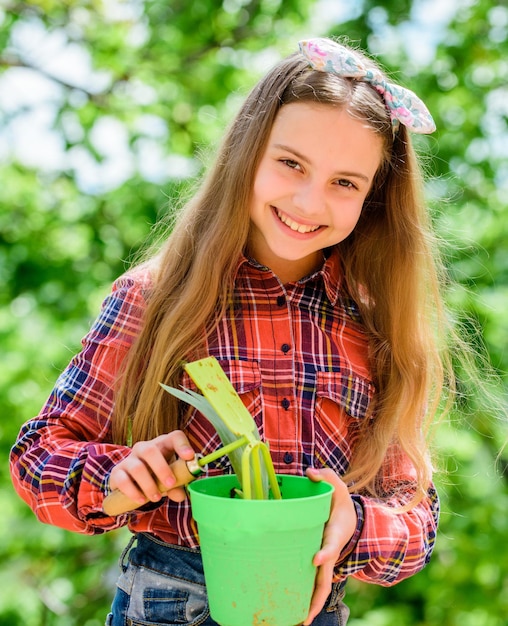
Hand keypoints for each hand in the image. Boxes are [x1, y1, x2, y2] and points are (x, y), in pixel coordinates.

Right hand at [108, 430, 195, 505]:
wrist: (131, 481)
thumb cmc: (156, 476)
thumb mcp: (169, 479)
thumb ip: (177, 486)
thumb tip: (180, 495)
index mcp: (163, 445)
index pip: (174, 437)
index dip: (182, 445)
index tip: (189, 457)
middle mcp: (144, 448)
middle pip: (151, 451)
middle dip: (162, 468)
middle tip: (171, 483)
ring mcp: (129, 459)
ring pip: (137, 467)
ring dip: (149, 484)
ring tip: (157, 497)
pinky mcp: (117, 472)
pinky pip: (122, 480)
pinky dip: (133, 491)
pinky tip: (141, 499)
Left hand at [303, 467, 356, 624]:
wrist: (349, 517)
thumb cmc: (339, 501)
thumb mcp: (336, 485)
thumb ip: (325, 476)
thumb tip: (310, 473)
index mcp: (334, 534)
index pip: (330, 545)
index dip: (324, 553)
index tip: (315, 559)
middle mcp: (330, 552)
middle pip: (325, 579)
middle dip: (316, 598)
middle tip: (305, 617)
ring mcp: (325, 560)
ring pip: (319, 587)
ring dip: (310, 605)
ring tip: (297, 622)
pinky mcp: (318, 563)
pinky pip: (312, 583)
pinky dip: (305, 598)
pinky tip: (292, 610)